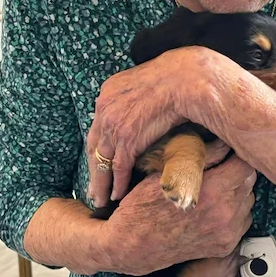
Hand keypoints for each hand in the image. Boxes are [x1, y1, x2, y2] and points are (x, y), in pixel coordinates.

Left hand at [87, 46, 216, 207]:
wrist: (184, 79)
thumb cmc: (174, 78)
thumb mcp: (144, 82)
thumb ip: (136, 97)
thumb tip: (141, 107)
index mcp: (107, 93)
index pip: (97, 127)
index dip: (97, 146)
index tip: (97, 159)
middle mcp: (104, 109)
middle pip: (94, 146)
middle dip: (93, 169)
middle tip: (92, 188)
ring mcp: (113, 125)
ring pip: (102, 161)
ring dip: (100, 183)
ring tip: (100, 199)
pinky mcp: (127, 140)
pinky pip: (118, 167)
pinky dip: (117, 184)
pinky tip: (116, 196)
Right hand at [97, 153, 256, 275]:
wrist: (133, 246)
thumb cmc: (144, 207)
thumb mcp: (168, 174)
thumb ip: (203, 157)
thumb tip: (224, 141)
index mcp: (213, 191)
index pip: (245, 164)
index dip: (238, 155)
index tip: (229, 152)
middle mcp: (225, 214)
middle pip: (249, 182)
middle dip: (237, 172)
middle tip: (219, 170)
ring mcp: (228, 233)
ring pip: (248, 201)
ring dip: (237, 193)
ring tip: (214, 191)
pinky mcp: (226, 246)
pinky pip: (243, 220)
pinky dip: (234, 213)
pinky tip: (213, 210)